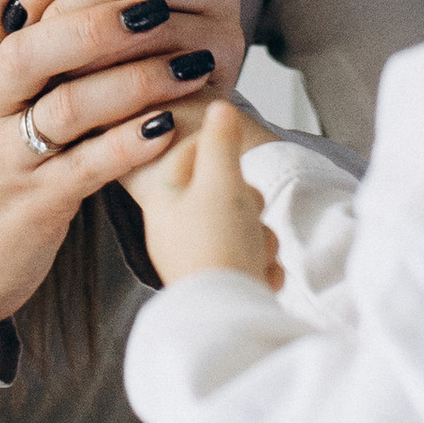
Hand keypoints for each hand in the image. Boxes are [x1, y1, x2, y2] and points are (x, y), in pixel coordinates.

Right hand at [0, 0, 245, 330]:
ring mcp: (7, 147)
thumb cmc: (7, 110)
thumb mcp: (8, 30)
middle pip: (27, 44)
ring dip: (124, 83)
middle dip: (90, 16)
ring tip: (184, 62)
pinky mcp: (36, 200)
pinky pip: (80, 171)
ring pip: (58, 109)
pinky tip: (167, 126)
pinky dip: (124, 150)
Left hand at [136, 100, 281, 290]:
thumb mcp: (222, 181)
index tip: (237, 161)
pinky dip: (260, 262)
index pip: (189, 152)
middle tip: (247, 213)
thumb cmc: (219, 247)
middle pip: (223, 191)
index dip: (219, 148)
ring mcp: (197, 257)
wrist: (231, 316)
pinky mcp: (221, 281)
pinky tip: (258, 272)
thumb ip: (221, 140)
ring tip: (253, 250)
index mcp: (164, 199)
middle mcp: (175, 229)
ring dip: (259, 235)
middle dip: (248, 203)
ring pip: (243, 225)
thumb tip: (218, 107)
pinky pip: (250, 257)